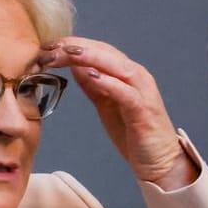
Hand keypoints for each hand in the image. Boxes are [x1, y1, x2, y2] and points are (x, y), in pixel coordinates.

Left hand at [38, 36, 196, 187]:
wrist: (160, 162)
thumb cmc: (134, 135)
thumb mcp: (107, 105)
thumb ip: (94, 85)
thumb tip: (75, 67)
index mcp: (127, 74)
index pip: (98, 50)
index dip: (72, 45)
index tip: (47, 47)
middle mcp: (137, 77)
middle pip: (105, 52)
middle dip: (76, 47)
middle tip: (49, 48)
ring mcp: (143, 92)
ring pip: (117, 66)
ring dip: (90, 57)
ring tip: (67, 53)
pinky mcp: (144, 110)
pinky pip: (125, 92)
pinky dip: (108, 82)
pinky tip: (90, 76)